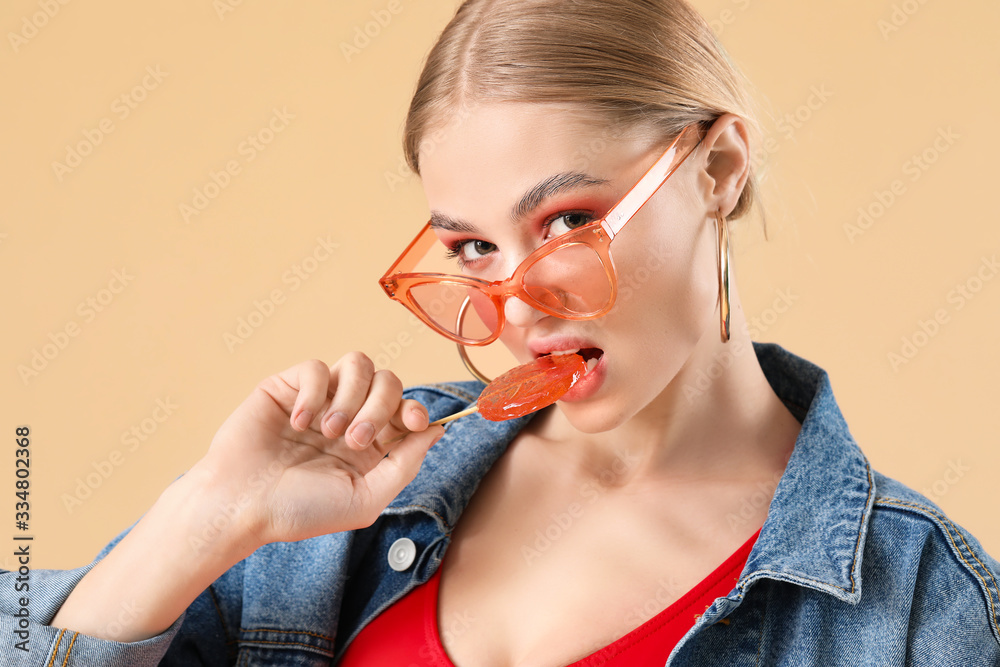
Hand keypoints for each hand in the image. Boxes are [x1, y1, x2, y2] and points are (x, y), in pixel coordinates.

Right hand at [192, 353, 443, 551]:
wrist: (240, 505)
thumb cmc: (299, 511)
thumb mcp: (365, 499)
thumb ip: (405, 464)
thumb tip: (438, 429)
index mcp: (371, 446)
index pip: (407, 410)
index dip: (416, 409)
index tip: (413, 422)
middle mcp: (349, 417)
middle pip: (389, 381)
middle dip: (381, 407)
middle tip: (355, 441)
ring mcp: (319, 400)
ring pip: (358, 363)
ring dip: (351, 396)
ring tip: (329, 431)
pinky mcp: (287, 387)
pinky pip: (316, 367)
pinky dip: (313, 392)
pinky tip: (298, 422)